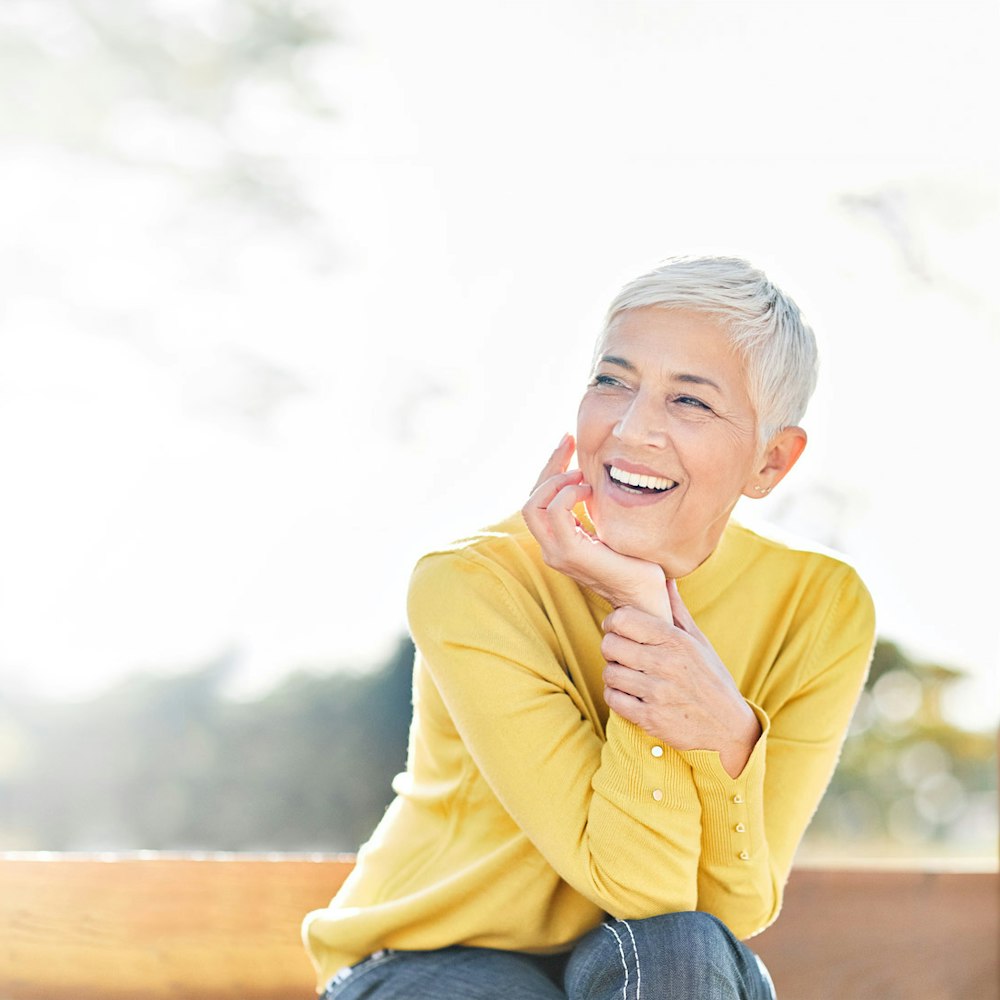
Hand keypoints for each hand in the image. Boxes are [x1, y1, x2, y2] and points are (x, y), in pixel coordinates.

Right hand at [522, 435, 669, 617]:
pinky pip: (555, 514)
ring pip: (533, 505)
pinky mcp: (572, 554)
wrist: (647, 598)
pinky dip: (567, 494)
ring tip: (582, 474)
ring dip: (556, 481)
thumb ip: (597, 509)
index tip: (569, 442)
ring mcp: (557, 553)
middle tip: (569, 441)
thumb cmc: (637, 565)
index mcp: (558, 540)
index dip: (550, 468)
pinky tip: (588, 488)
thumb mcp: (612, 528)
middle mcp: (551, 548)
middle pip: (530, 498)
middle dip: (549, 465)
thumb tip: (600, 475)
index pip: (538, 499)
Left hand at [601, 580, 760, 777]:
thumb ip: (677, 612)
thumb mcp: (700, 643)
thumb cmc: (712, 680)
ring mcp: (657, 692)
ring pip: (609, 673)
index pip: (624, 619)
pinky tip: (629, 695)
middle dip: (611, 648)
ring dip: (613, 674)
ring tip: (627, 675)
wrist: (729, 729)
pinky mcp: (650, 718)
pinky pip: (613, 700)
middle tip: (621, 654)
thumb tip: (666, 580)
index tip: (617, 628)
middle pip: (611, 645)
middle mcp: (666, 664)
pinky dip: (616, 696)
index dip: (613, 622)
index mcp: (676, 641)